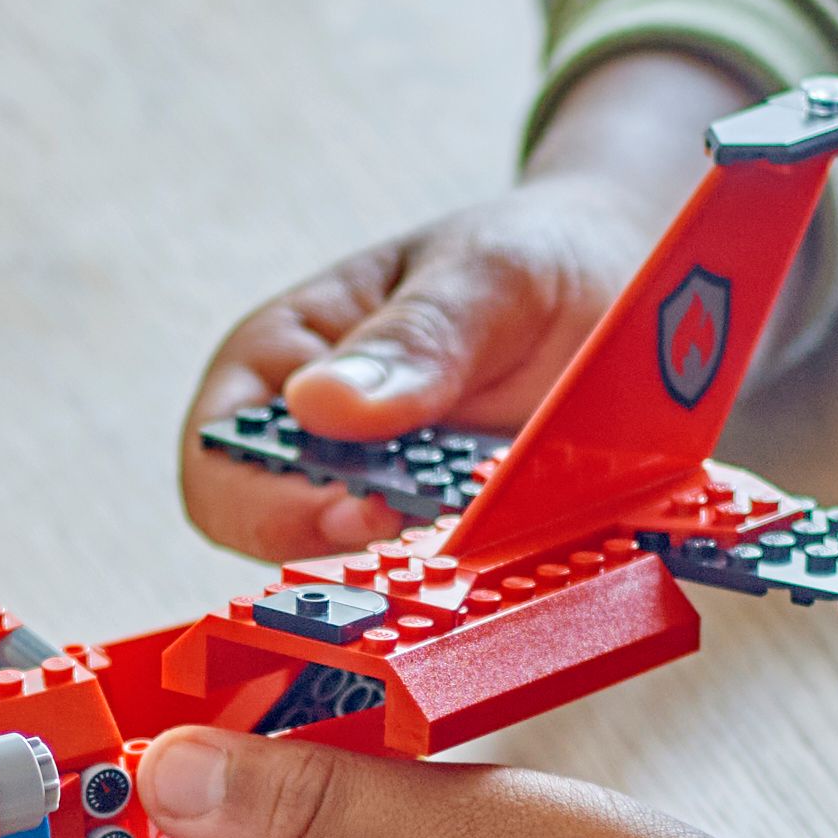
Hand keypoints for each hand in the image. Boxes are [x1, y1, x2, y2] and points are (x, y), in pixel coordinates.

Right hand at [177, 45, 760, 559]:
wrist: (618, 275)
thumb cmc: (528, 254)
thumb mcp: (482, 275)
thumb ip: (412, 339)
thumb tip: (319, 405)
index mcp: (281, 362)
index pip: (219, 465)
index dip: (270, 505)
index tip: (366, 507)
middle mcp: (316, 439)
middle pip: (281, 538)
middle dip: (355, 546)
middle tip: (444, 527)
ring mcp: (386, 492)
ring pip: (362, 574)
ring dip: (423, 566)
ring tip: (495, 525)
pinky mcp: (453, 535)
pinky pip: (441, 584)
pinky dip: (475, 574)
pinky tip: (523, 539)